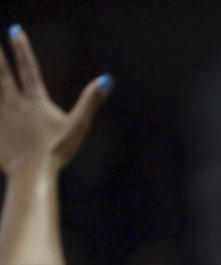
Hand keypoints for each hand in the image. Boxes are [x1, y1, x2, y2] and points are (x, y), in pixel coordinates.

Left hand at [0, 26, 109, 174]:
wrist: (32, 172)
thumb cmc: (57, 150)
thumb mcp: (78, 125)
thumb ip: (90, 101)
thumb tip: (106, 80)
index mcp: (35, 101)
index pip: (28, 69)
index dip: (22, 49)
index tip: (14, 31)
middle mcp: (14, 104)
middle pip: (2, 74)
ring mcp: (1, 116)